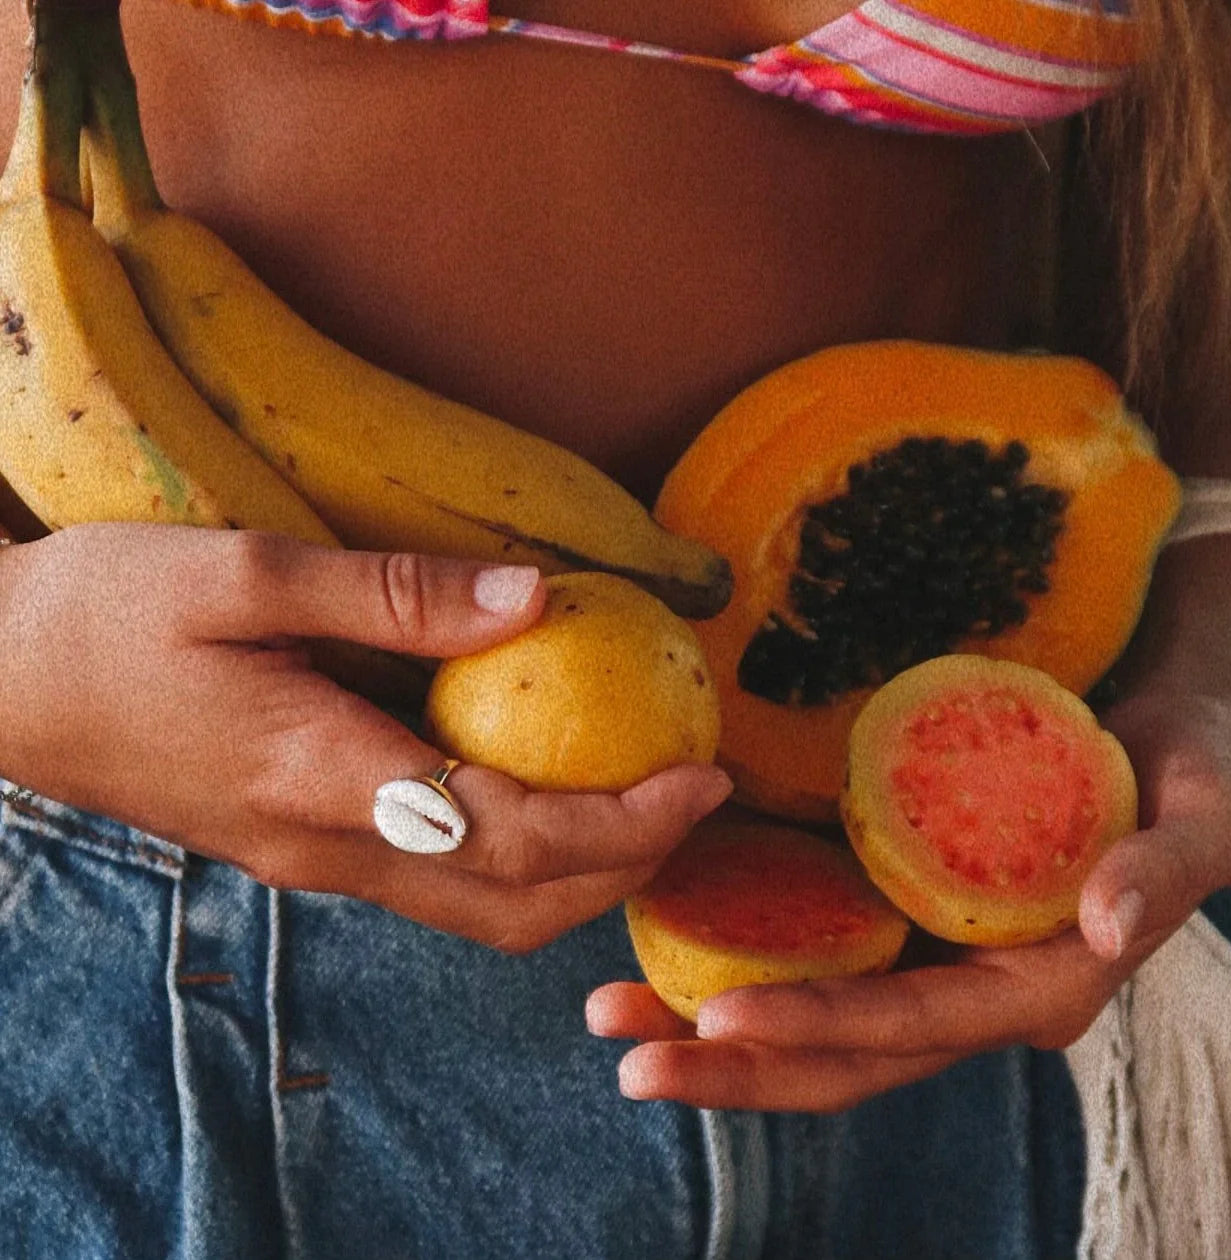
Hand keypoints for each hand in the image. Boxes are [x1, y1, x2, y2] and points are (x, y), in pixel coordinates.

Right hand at [0, 523, 731, 950]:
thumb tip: (533, 603)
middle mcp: (332, 848)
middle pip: (518, 907)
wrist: (3, 680)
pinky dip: (521, 853)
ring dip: (581, 872)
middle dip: (628, 867)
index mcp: (327, 781)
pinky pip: (443, 877)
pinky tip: (545, 783)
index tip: (704, 775)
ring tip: (643, 796)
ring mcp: (316, 861)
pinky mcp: (304, 845)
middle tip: (695, 793)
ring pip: (483, 910)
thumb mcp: (250, 574)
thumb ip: (399, 596)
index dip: (629, 820)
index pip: (518, 838)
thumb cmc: (109, 615)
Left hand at [586, 538, 1230, 1109]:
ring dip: (709, 1023)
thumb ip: (1165, 868)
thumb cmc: (1200, 768)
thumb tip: (1110, 926)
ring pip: (809, 1011)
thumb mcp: (1209, 809)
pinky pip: (806, 941)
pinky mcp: (893, 901)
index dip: (822, 1030)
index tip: (720, 1022)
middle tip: (627, 1058)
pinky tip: (656, 932)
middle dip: (735, 1066)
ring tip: (609, 1014)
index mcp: (1036, 986)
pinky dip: (733, 948)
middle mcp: (967, 985)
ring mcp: (923, 949)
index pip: (915, 1026)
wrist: (1170, 728)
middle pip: (842, 1052)